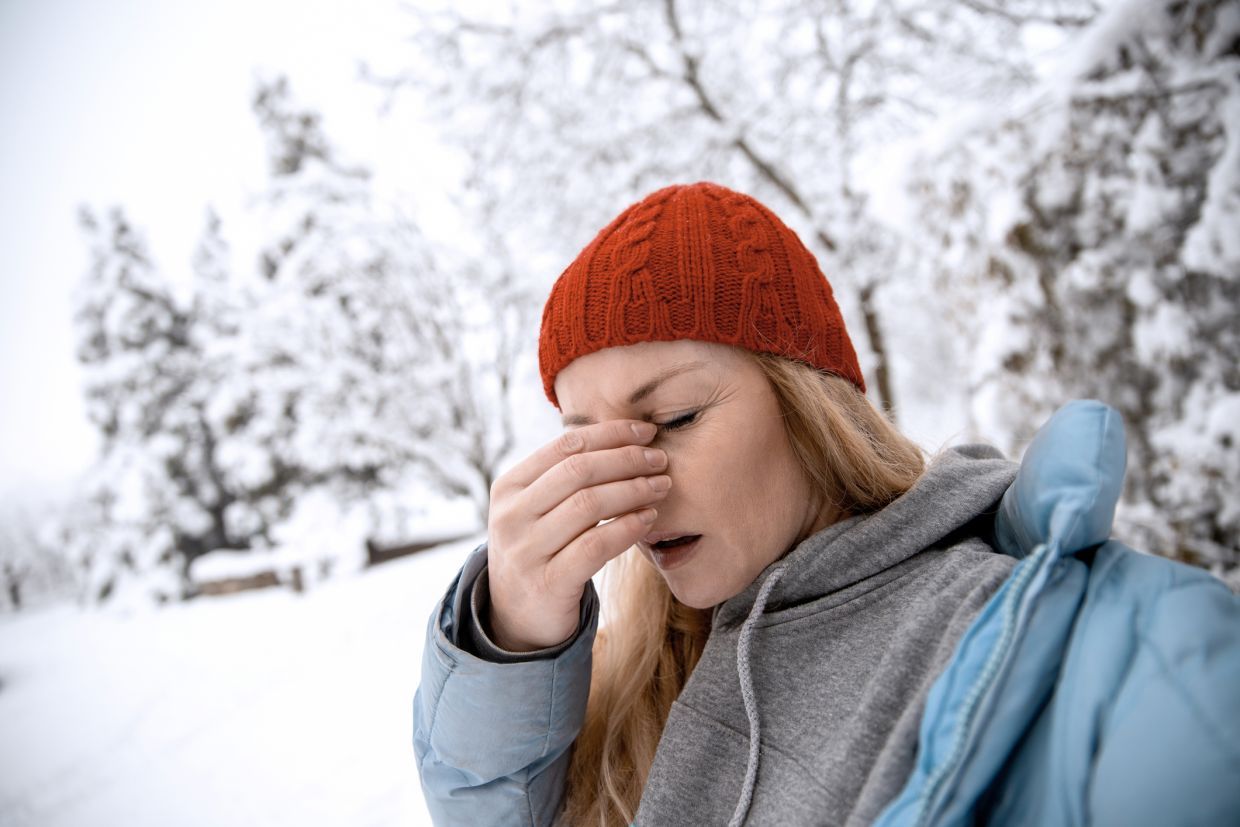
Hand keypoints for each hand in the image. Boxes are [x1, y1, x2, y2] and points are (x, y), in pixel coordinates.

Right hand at [485, 420, 669, 650]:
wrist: (515, 618)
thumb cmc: (541, 550)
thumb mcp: (538, 509)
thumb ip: (565, 476)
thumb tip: (624, 437)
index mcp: (509, 486)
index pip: (566, 445)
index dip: (611, 434)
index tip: (647, 432)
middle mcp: (512, 515)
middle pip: (579, 470)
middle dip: (627, 459)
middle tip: (661, 459)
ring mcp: (526, 550)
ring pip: (589, 505)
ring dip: (633, 490)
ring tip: (661, 486)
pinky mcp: (548, 583)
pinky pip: (595, 546)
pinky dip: (627, 528)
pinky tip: (648, 519)